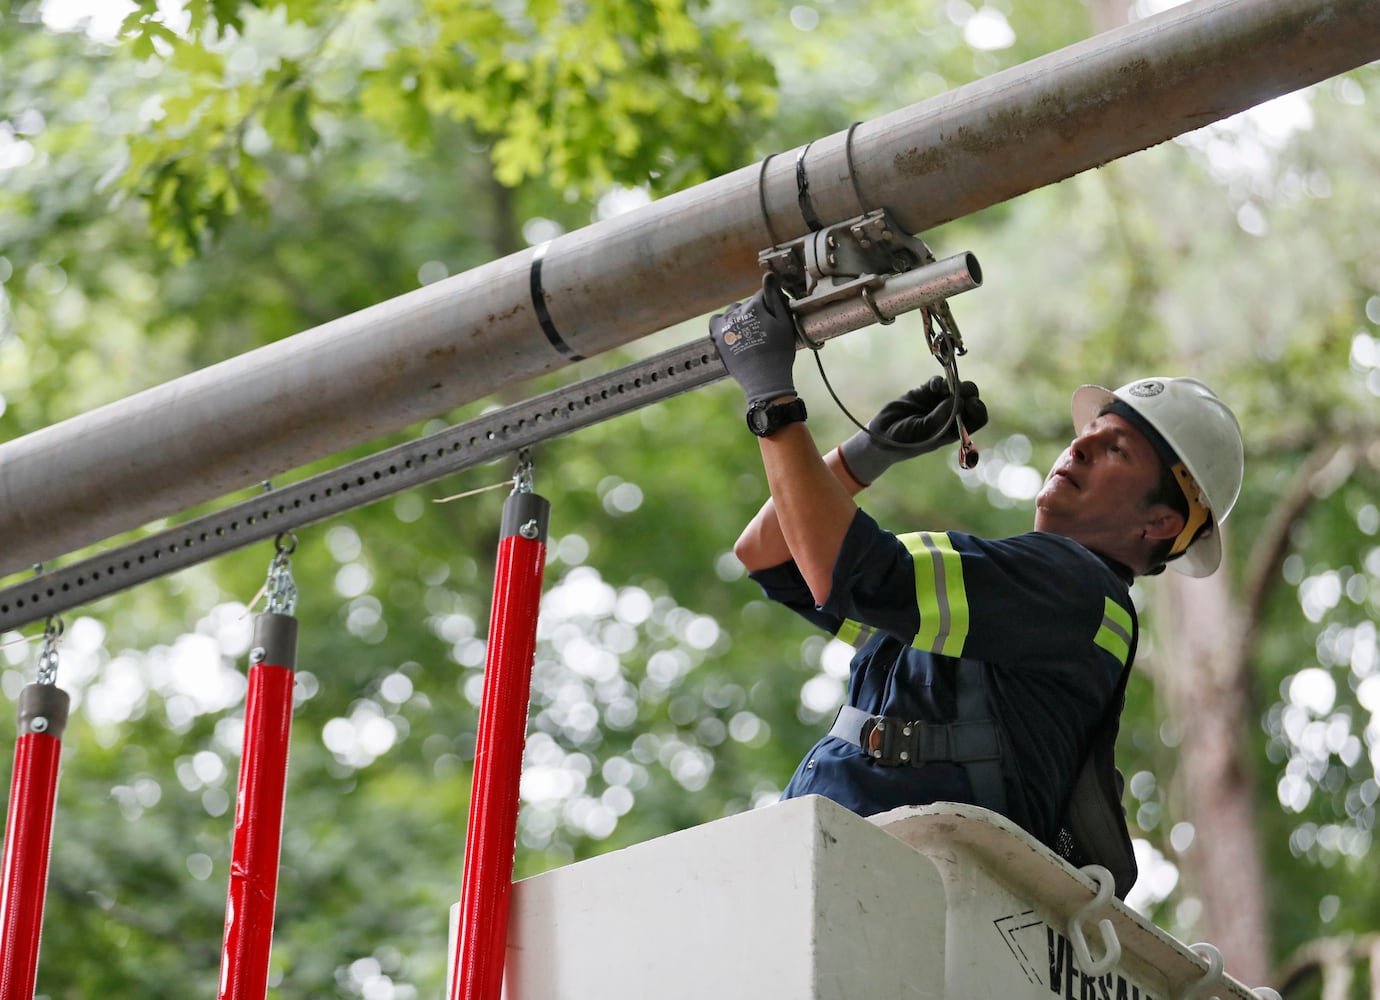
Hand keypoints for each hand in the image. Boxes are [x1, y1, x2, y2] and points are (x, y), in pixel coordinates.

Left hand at [709, 273, 798, 404]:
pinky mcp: (717, 337)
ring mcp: (725, 325)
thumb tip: (768, 275)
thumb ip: (774, 297)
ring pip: (734, 311)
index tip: (778, 319)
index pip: (764, 294)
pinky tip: (734, 333)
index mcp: (754, 306)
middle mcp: (736, 312)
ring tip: (751, 335)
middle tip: (766, 332)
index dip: (773, 305)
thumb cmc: (779, 352)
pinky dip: (724, 324)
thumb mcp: (784, 323)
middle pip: (748, 303)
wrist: (764, 380)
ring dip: (741, 317)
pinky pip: (717, 320)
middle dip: (757, 312)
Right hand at [837, 376, 987, 484]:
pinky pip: (940, 381)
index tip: (969, 404)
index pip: (978, 418)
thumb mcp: (924, 432)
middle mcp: (951, 415)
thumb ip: (941, 417)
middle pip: (971, 398)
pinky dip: (939, 381)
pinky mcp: (925, 392)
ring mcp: (938, 402)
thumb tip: (959, 399)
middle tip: (954, 393)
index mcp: (955, 430)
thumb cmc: (905, 441)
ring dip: (954, 385)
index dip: (978, 409)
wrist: (882, 434)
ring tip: (941, 390)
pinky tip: (932, 387)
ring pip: (958, 387)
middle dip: (967, 393)